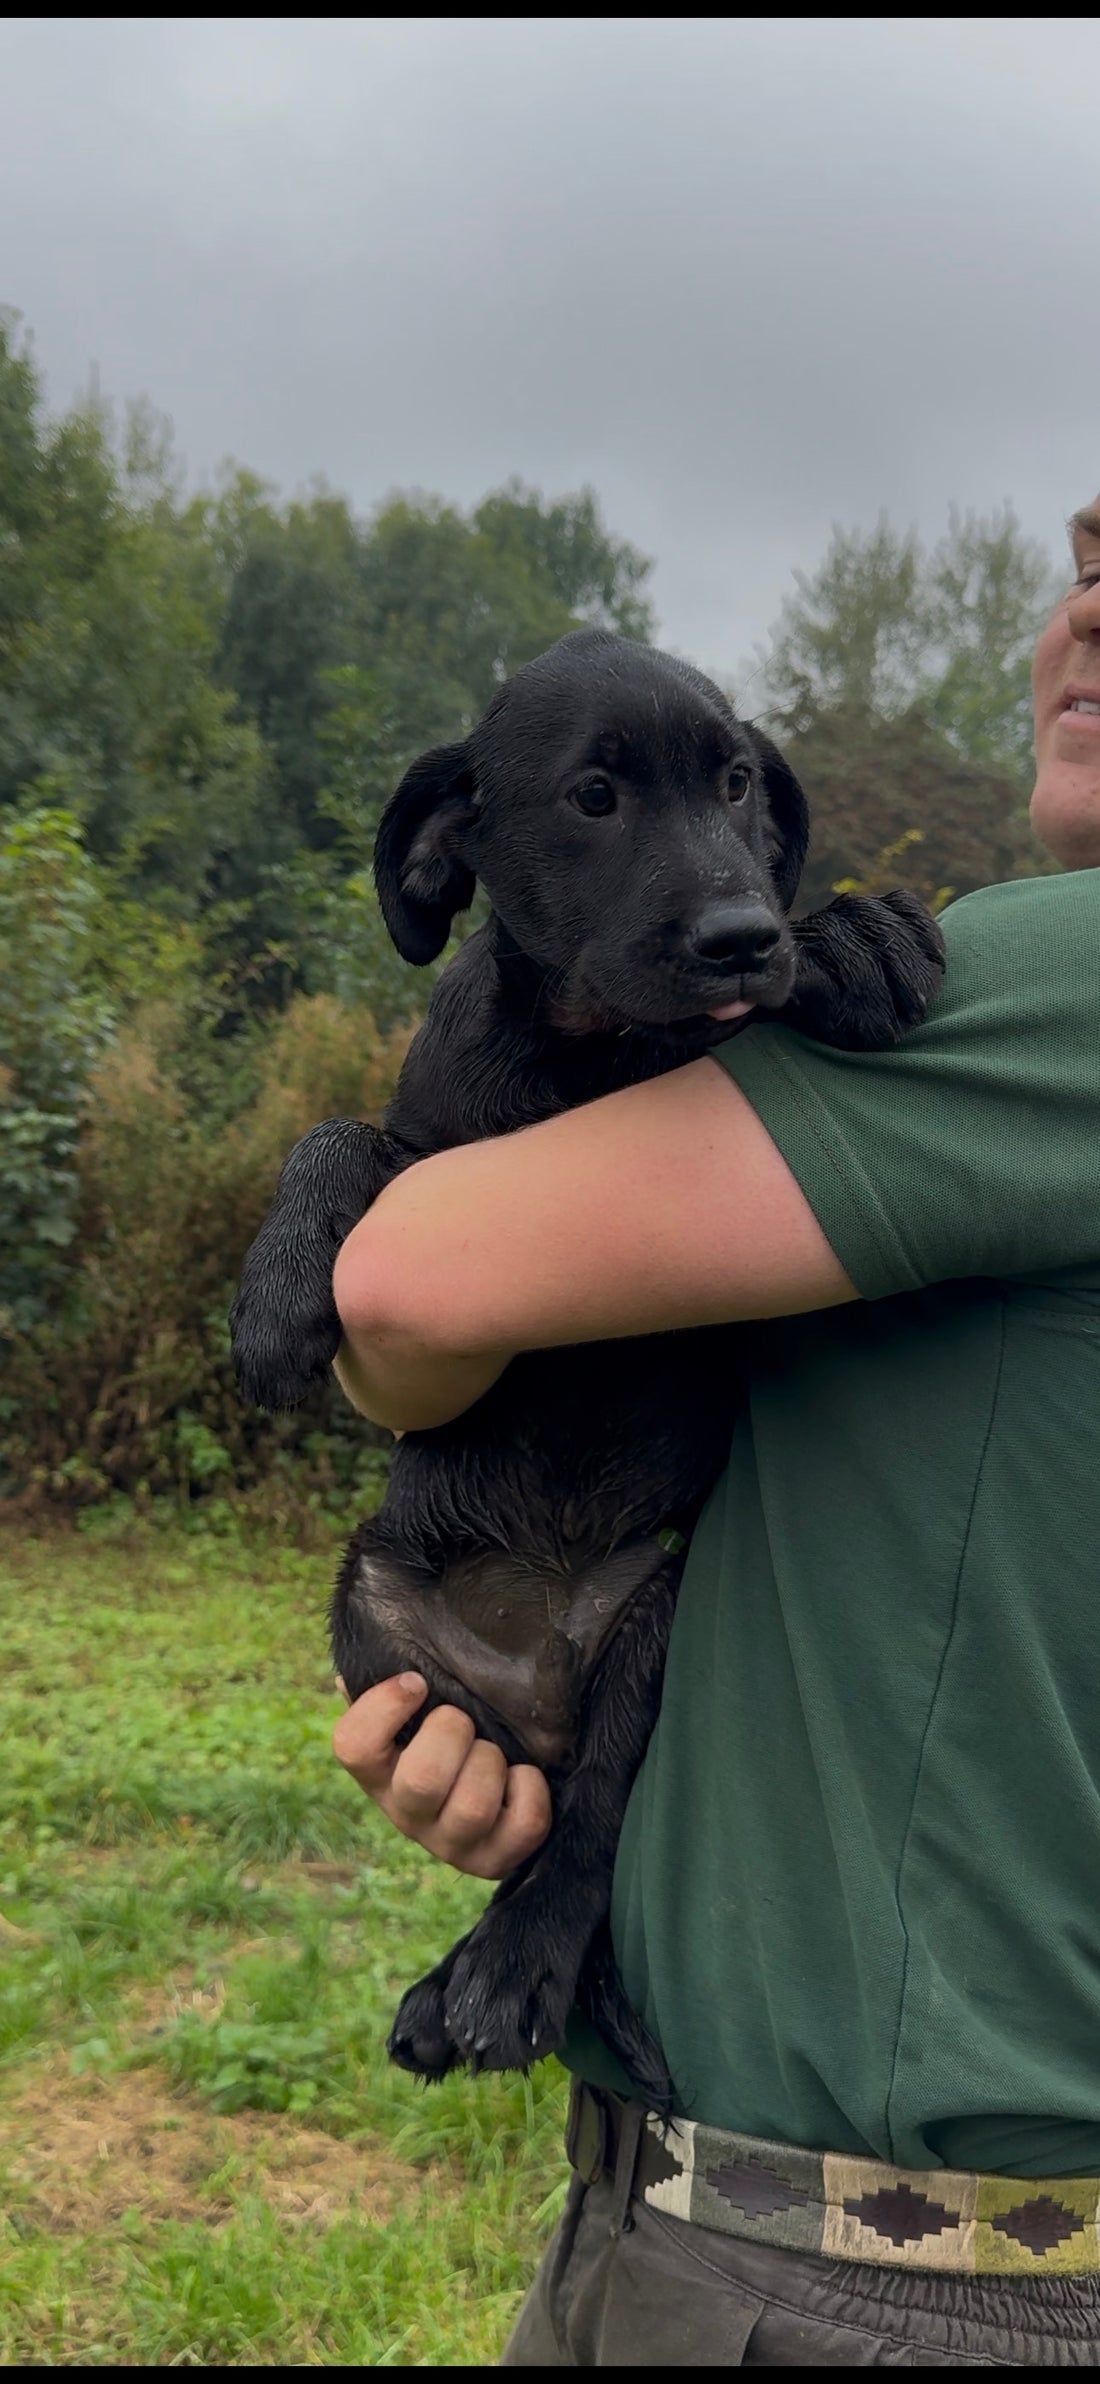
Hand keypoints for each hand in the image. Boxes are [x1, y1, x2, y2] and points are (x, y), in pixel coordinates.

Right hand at [333, 1674, 551, 1880]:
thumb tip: (351, 1678)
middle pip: (422, 1778)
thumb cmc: (449, 1744)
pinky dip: (531, 1787)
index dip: (384, 1706)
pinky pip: (526, 1822)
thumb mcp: (417, 1718)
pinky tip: (521, 1776)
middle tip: (464, 1722)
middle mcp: (407, 1817)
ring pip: (474, 1805)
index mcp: (379, 1774)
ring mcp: (451, 1845)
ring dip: (492, 1763)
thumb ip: (390, 1693)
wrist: (493, 1806)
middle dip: (454, 1732)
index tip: (416, 1682)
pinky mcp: (496, 1861)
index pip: (353, 1746)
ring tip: (493, 1754)